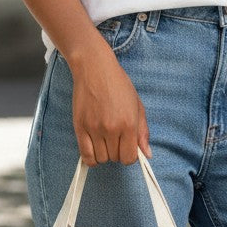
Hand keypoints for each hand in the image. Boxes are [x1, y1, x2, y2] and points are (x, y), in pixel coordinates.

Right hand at [68, 45, 151, 165]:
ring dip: (104, 153)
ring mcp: (94, 129)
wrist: (95, 68)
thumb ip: (143, 132)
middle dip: (117, 152)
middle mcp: (111, 129)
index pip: (129, 158)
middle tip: (116, 139)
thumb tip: (147, 154)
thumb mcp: (137, 106)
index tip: (127, 147)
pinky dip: (90, 157)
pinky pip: (85, 155)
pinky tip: (94, 148)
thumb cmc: (118, 84)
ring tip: (104, 140)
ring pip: (100, 158)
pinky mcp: (79, 127)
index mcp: (128, 124)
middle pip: (115, 159)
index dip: (129, 155)